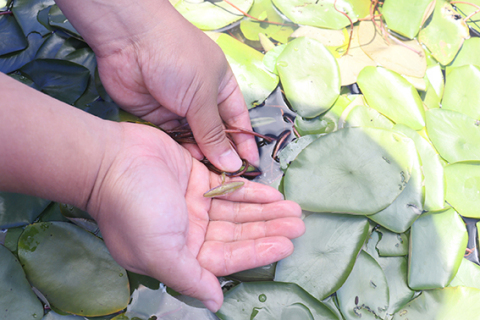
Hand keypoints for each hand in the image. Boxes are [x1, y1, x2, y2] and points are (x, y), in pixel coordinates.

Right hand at [86, 122, 303, 311]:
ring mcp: (195, 204)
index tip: (287, 245)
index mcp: (182, 253)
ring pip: (238, 211)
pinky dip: (251, 191)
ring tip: (294, 209)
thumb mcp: (158, 252)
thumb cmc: (134, 209)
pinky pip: (230, 188)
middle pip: (238, 233)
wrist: (111, 160)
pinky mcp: (197, 178)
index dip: (258, 252)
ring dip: (265, 210)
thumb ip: (188, 278)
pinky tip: (272, 194)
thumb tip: (214, 302)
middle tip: (299, 224)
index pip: (229, 258)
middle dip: (269, 229)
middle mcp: (191, 231)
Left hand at [93, 4, 257, 171]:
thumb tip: (233, 163)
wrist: (130, 42)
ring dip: (202, 154)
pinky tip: (189, 163)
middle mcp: (202, 98)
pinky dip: (182, 150)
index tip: (251, 166)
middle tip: (230, 178)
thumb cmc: (178, 59)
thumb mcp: (202, 96)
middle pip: (216, 132)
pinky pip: (174, 138)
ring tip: (210, 174)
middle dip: (223, 153)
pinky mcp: (158, 117)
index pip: (238, 119)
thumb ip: (214, 132)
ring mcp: (179, 108)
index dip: (245, 142)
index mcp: (222, 85)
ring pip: (195, 138)